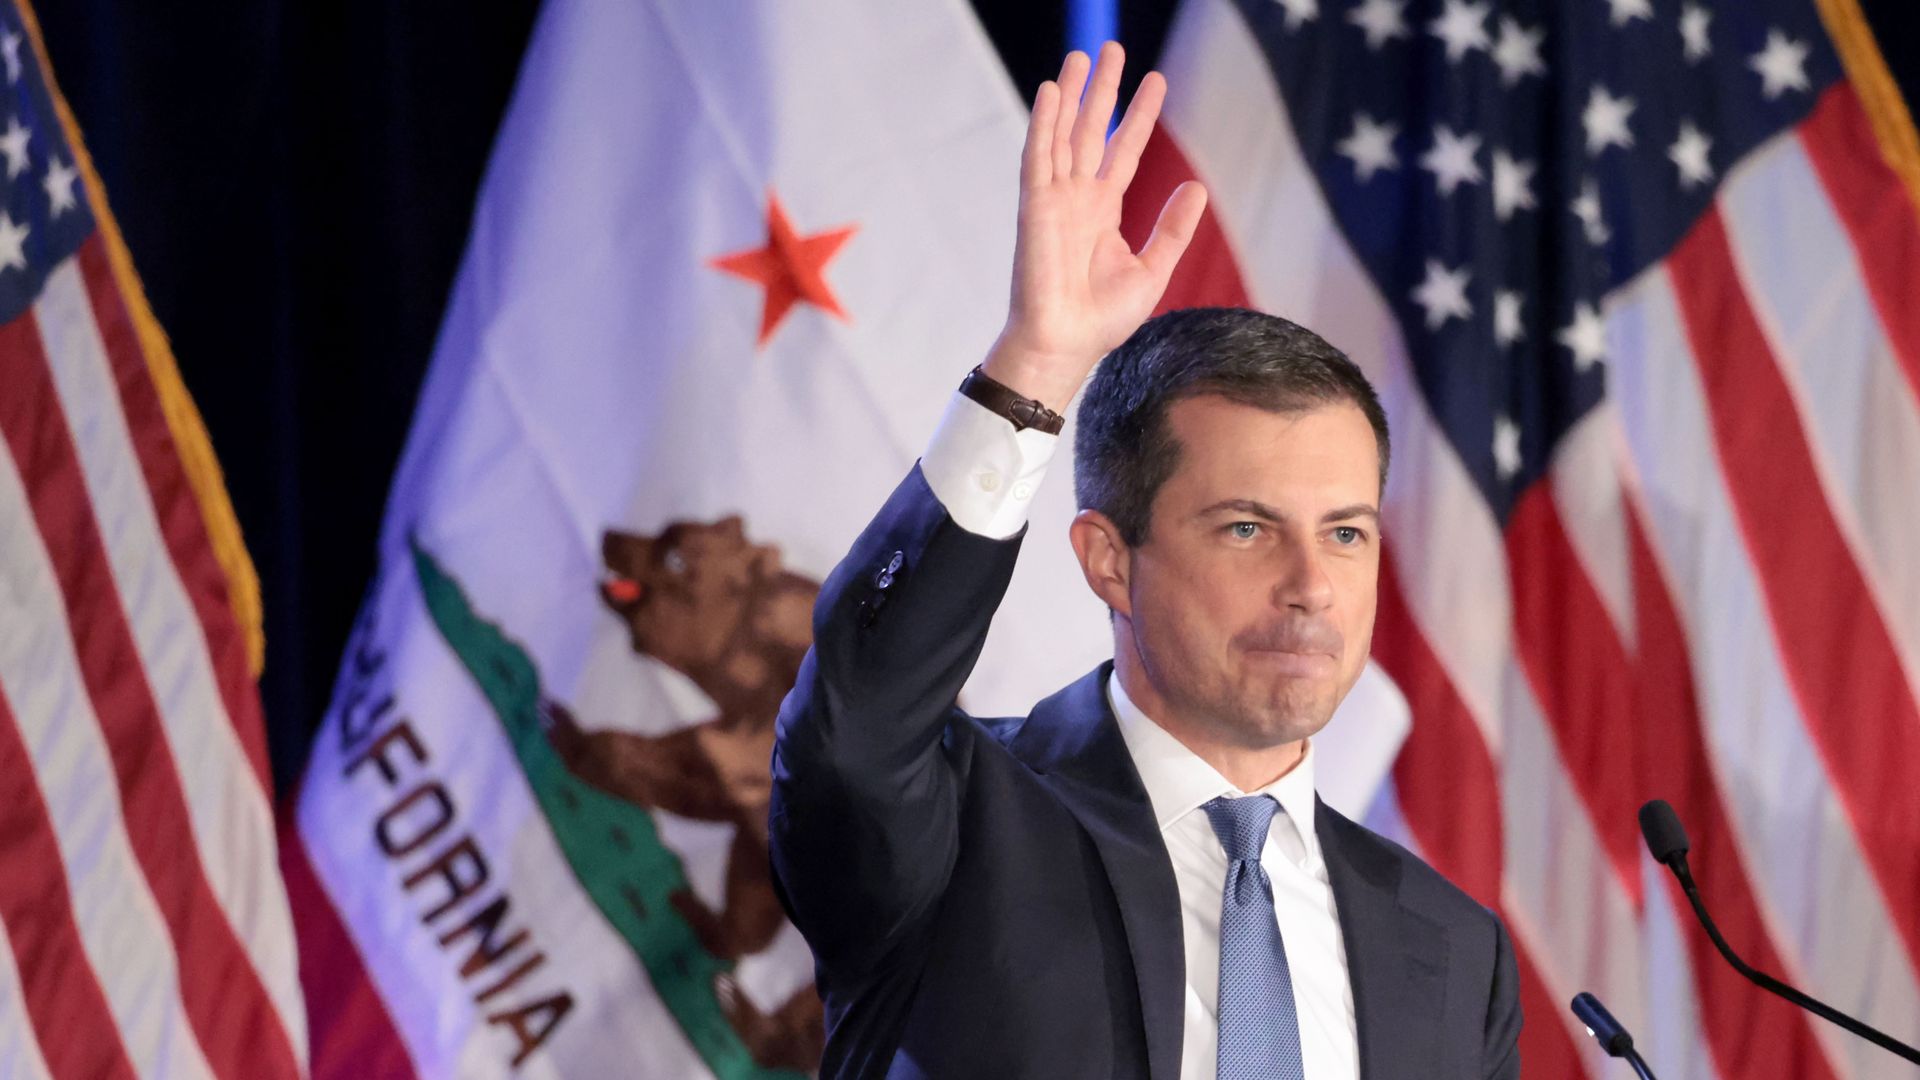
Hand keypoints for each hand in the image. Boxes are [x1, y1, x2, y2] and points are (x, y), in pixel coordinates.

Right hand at [982, 42, 1207, 411]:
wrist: (1066, 345)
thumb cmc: (1102, 319)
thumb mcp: (1152, 270)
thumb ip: (1172, 229)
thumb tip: (1196, 187)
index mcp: (1102, 212)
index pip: (1122, 151)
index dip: (1138, 116)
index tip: (1156, 82)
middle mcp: (1077, 199)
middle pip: (1091, 131)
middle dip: (1102, 90)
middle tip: (1113, 48)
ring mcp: (1053, 200)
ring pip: (1063, 134)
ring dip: (1072, 94)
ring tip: (1082, 55)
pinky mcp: (1034, 208)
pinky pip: (1038, 157)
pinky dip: (1043, 124)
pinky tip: (1051, 91)